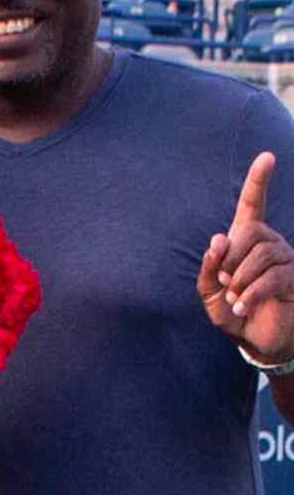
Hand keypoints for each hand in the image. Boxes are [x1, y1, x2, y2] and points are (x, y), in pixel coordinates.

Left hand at [198, 151, 293, 361]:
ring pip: (263, 255)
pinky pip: (273, 277)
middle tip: (226, 282)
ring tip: (235, 298)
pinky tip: (243, 306)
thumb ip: (209, 267)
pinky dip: (252, 293)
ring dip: (241, 280)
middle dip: (232, 258)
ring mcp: (285, 259)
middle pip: (252, 231)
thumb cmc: (230, 310)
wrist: (253, 337)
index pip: (252, 204)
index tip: (267, 156)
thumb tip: (219, 239)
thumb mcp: (209, 291)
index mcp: (244, 240)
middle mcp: (268, 242)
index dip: (258, 181)